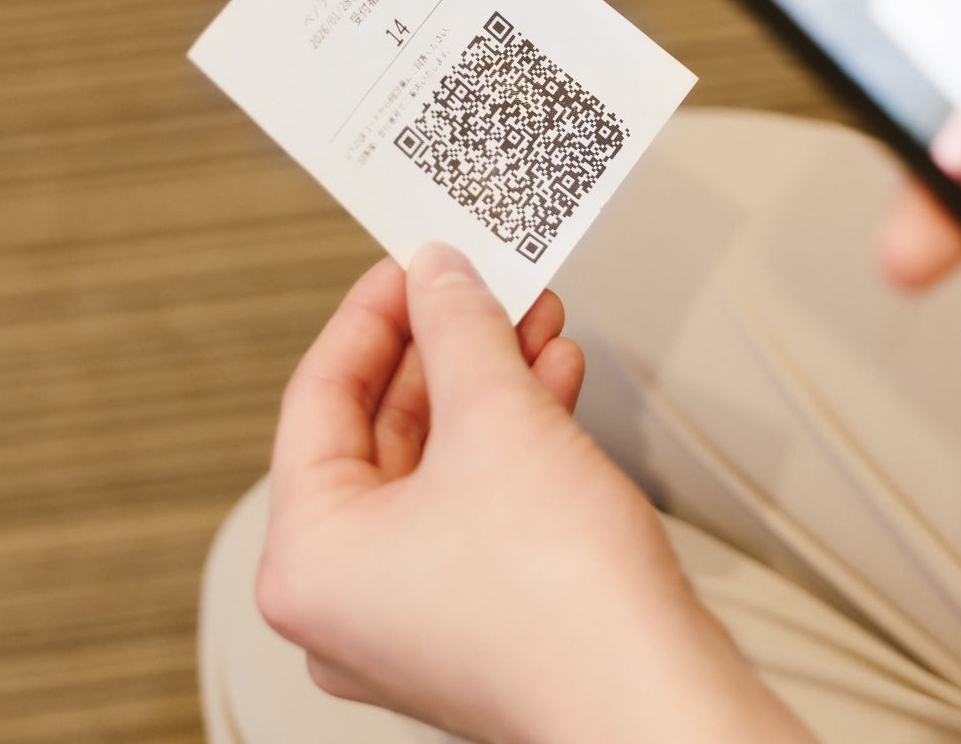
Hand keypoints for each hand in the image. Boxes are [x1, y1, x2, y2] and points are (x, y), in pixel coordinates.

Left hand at [256, 244, 811, 743]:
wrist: (654, 699)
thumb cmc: (562, 601)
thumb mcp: (498, 420)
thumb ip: (459, 331)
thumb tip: (440, 276)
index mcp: (306, 561)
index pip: (317, 399)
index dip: (374, 314)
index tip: (414, 260)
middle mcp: (343, 603)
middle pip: (380, 434)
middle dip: (447, 348)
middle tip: (484, 284)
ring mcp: (410, 622)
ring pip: (436, 470)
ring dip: (489, 386)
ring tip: (537, 320)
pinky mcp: (476, 626)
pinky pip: (473, 510)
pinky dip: (511, 445)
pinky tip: (556, 385)